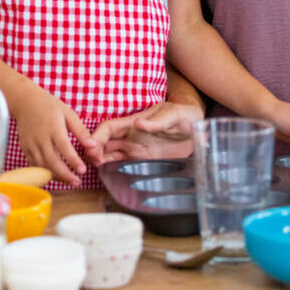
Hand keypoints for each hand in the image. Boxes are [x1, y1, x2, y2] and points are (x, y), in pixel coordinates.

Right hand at [8, 85, 92, 185]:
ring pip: (42, 166)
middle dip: (65, 174)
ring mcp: (31, 145)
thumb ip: (80, 131)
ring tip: (70, 181)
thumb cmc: (50, 107)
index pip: (64, 147)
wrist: (26, 103)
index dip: (73, 160)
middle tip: (77, 182)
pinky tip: (56, 175)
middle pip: (52, 161)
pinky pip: (35, 165)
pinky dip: (45, 173)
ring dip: (56, 176)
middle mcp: (41, 138)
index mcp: (53, 127)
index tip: (83, 170)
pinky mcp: (25, 149)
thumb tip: (92, 145)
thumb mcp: (68, 114)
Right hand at [85, 101, 203, 165]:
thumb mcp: (174, 115)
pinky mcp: (142, 160)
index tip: (91, 146)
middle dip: (94, 150)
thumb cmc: (185, 115)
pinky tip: (107, 174)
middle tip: (91, 161)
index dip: (97, 136)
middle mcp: (131, 136)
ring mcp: (135, 149)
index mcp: (135, 122)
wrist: (198, 128)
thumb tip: (138, 123)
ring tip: (96, 168)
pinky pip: (122, 164)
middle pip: (105, 142)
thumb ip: (157, 121)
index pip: (109, 128)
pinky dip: (111, 168)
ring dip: (99, 160)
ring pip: (110, 154)